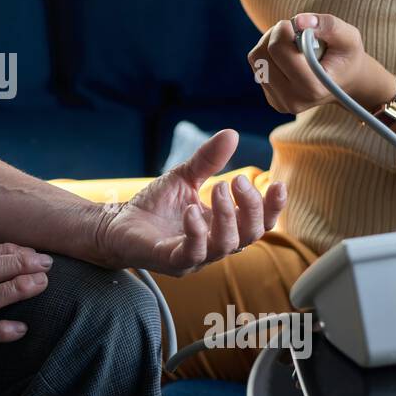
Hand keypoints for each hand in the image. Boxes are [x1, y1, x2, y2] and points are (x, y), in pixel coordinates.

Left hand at [95, 129, 286, 274]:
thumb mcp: (184, 177)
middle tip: (234, 180)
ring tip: (217, 188)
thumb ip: (207, 160)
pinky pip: (192, 253)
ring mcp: (195, 256)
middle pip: (250, 234)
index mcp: (222, 226)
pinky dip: (196, 232)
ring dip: (226, 215)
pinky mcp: (172, 261)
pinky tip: (192, 210)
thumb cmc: (155, 206)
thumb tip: (231, 134)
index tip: (278, 184)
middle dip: (250, 207)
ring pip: (226, 245)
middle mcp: (214, 245)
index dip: (272, 207)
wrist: (117, 224)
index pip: (258, 223)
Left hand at [248, 12, 393, 113]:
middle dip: (275, 35)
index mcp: (312, 87)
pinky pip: (258, 66)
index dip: (283, 30)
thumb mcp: (348, 37)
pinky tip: (288, 56)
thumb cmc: (346, 57)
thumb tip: (298, 21)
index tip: (297, 25)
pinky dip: (269, 54)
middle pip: (262, 55)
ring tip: (292, 43)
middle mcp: (293, 100)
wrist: (344, 82)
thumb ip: (329, 26)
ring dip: (269, 42)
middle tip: (294, 32)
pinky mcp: (272, 99)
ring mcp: (280, 102)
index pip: (278, 50)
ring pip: (256, 59)